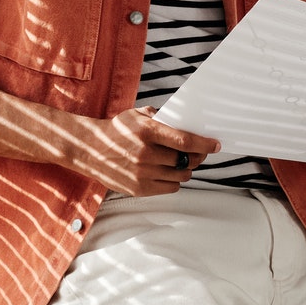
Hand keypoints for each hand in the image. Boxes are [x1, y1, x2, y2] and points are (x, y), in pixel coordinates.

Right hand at [66, 107, 220, 197]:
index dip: (204, 144)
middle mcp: (145, 154)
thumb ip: (161, 118)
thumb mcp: (136, 115)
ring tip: (182, 163)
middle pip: (186, 160)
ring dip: (186, 170)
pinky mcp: (138, 189)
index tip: (216, 145)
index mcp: (147, 132)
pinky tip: (169, 172)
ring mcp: (142, 173)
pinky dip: (174, 181)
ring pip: (180, 176)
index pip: (185, 141)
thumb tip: (186, 123)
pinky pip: (170, 188)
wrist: (90, 149)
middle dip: (197, 157)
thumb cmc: (117, 131)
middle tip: (199, 154)